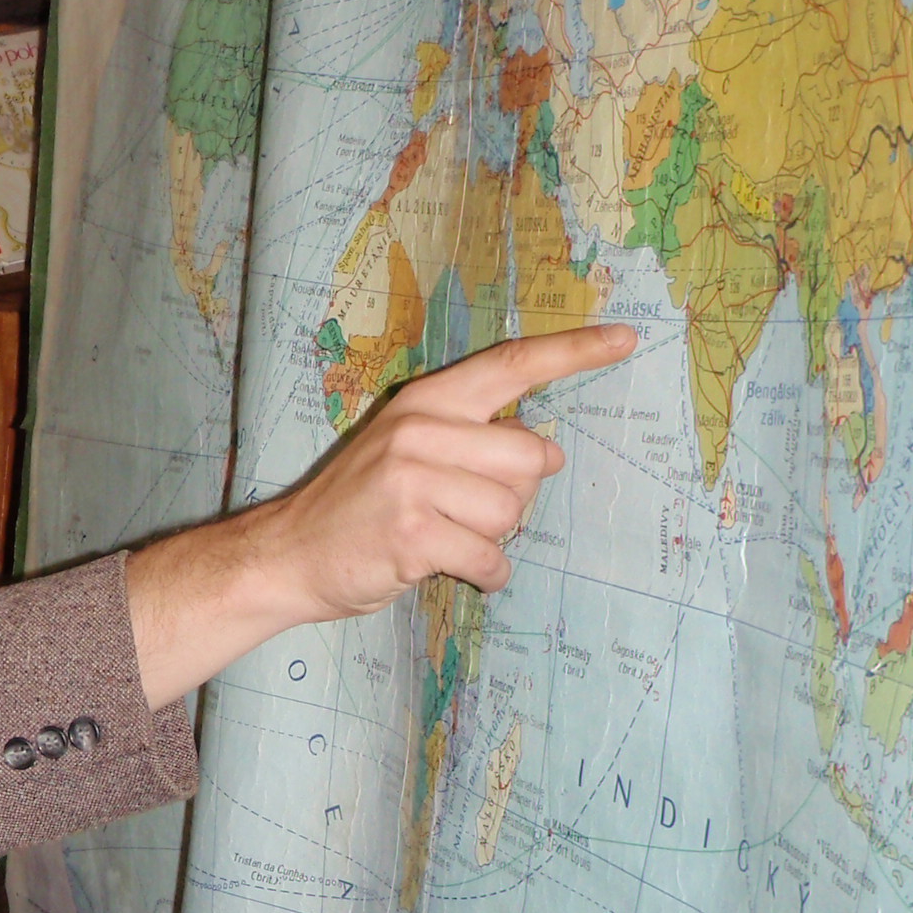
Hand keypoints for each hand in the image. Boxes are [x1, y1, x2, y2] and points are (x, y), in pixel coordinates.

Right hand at [127, 323, 635, 704]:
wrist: (287, 552)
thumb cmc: (359, 504)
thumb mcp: (406, 449)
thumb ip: (470, 439)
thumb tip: (547, 454)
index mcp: (426, 402)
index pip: (512, 365)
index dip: (574, 353)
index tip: (625, 339)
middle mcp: (421, 431)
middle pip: (531, 458)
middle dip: (515, 495)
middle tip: (465, 510)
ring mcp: (413, 481)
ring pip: (512, 513)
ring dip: (493, 538)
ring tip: (448, 536)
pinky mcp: (411, 533)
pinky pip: (489, 558)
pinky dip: (483, 574)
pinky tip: (450, 566)